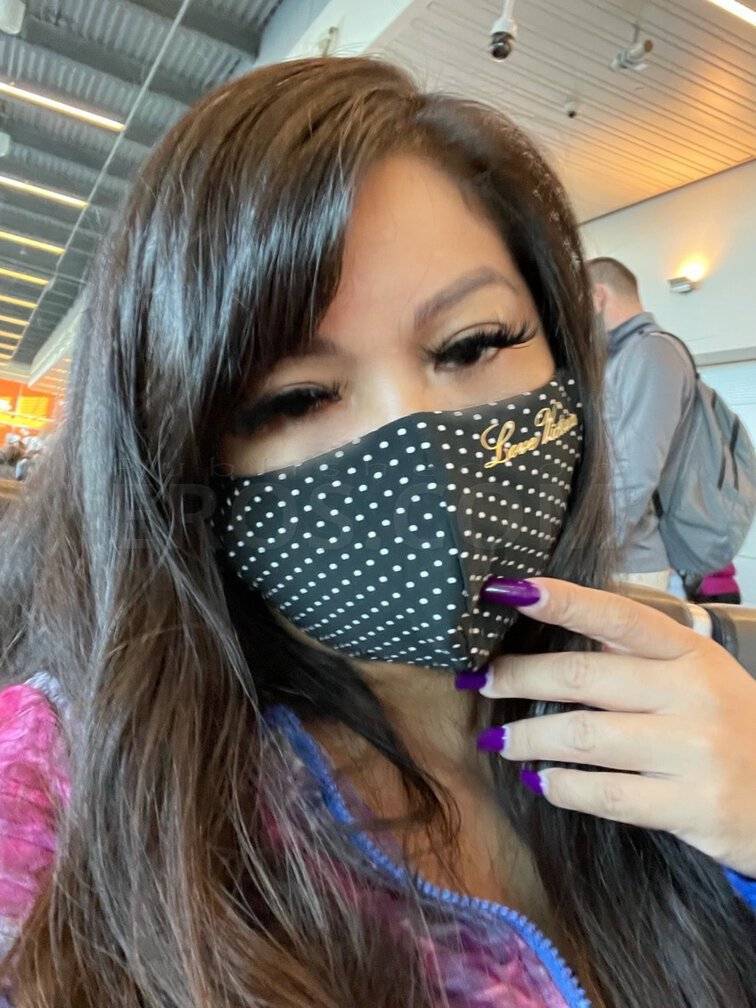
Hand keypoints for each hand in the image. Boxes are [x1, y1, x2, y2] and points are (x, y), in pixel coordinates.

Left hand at [467, 576, 755, 877]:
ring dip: (527, 737)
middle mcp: (693, 693)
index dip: (558, 601)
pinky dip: (561, 787)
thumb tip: (553, 630)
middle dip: (518, 678)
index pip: (616, 616)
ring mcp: (695, 751)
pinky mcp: (693, 805)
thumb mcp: (699, 674)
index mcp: (690, 651)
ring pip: (583, 738)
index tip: (505, 590)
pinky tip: (542, 782)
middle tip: (484, 682)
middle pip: (581, 678)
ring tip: (500, 740)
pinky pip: (605, 794)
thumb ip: (637, 654)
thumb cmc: (731, 724)